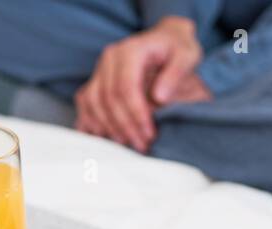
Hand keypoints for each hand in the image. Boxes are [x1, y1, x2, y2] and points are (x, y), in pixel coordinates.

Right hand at [75, 16, 205, 151]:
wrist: (166, 40)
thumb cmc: (177, 50)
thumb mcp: (187, 56)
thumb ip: (176, 74)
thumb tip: (159, 97)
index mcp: (130, 50)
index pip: (126, 88)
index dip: (136, 115)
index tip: (149, 134)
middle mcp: (110, 58)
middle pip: (109, 98)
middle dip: (125, 126)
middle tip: (142, 144)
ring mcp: (100, 69)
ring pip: (94, 103)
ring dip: (108, 127)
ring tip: (128, 143)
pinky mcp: (96, 79)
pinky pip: (85, 102)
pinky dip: (91, 121)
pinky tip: (105, 137)